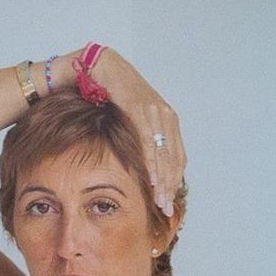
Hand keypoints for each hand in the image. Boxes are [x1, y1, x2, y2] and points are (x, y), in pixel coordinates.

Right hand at [73, 44, 186, 229]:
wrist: (99, 65)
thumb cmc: (111, 92)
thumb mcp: (130, 118)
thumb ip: (139, 136)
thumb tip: (139, 164)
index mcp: (166, 119)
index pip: (176, 156)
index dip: (174, 180)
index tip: (170, 201)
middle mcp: (165, 115)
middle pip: (173, 159)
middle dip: (169, 187)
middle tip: (166, 210)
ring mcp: (154, 111)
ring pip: (162, 153)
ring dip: (162, 180)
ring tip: (160, 201)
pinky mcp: (140, 108)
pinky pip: (147, 141)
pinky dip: (150, 162)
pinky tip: (152, 179)